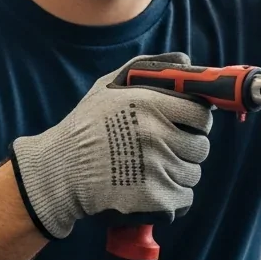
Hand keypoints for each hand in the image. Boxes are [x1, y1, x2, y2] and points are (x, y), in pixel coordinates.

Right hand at [10, 53, 213, 239]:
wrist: (59, 171)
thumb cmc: (85, 127)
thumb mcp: (108, 85)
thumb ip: (148, 67)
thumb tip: (186, 60)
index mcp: (149, 104)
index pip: (201, 114)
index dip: (196, 121)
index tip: (186, 125)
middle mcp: (156, 134)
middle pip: (200, 147)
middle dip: (186, 148)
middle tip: (165, 149)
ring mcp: (156, 168)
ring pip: (192, 173)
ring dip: (178, 173)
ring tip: (151, 169)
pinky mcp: (154, 198)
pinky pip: (184, 198)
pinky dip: (173, 197)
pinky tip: (151, 189)